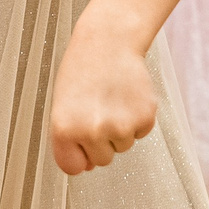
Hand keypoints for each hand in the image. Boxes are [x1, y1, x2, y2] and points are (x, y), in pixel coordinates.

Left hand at [49, 24, 157, 175]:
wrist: (109, 41)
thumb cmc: (82, 71)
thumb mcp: (63, 105)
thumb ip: (71, 139)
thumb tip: (89, 166)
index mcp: (63, 130)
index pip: (73, 168)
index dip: (79, 155)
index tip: (81, 140)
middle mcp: (91, 132)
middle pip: (102, 160)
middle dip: (101, 141)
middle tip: (98, 108)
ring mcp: (120, 126)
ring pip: (123, 146)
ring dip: (120, 128)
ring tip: (111, 98)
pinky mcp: (144, 118)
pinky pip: (141, 132)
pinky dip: (137, 117)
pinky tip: (127, 95)